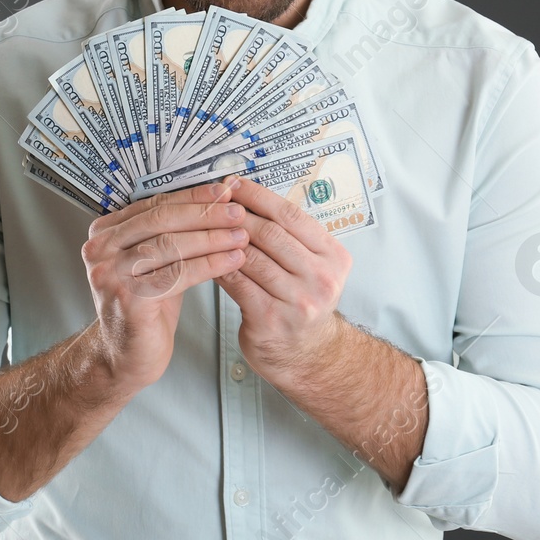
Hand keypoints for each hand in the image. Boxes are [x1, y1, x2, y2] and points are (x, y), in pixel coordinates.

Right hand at [81, 178, 249, 392]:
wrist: (125, 355)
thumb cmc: (144, 307)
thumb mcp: (152, 262)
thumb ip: (170, 234)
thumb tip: (214, 202)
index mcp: (105, 232)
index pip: (154, 204)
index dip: (192, 196)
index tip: (223, 192)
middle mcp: (101, 249)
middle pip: (160, 220)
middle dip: (204, 214)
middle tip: (236, 212)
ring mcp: (110, 274)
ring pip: (170, 246)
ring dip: (212, 239)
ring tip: (241, 237)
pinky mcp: (128, 299)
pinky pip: (177, 275)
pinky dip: (209, 265)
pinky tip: (231, 261)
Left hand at [215, 175, 353, 381]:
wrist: (308, 356)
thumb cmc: (301, 303)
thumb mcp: (311, 266)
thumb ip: (290, 237)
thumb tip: (247, 197)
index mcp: (334, 257)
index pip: (292, 215)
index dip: (258, 196)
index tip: (234, 183)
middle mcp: (321, 278)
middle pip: (271, 234)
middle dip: (237, 214)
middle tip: (213, 202)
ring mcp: (298, 301)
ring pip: (251, 257)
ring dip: (224, 239)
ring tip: (205, 226)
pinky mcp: (271, 319)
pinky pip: (237, 282)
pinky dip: (219, 266)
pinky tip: (206, 257)